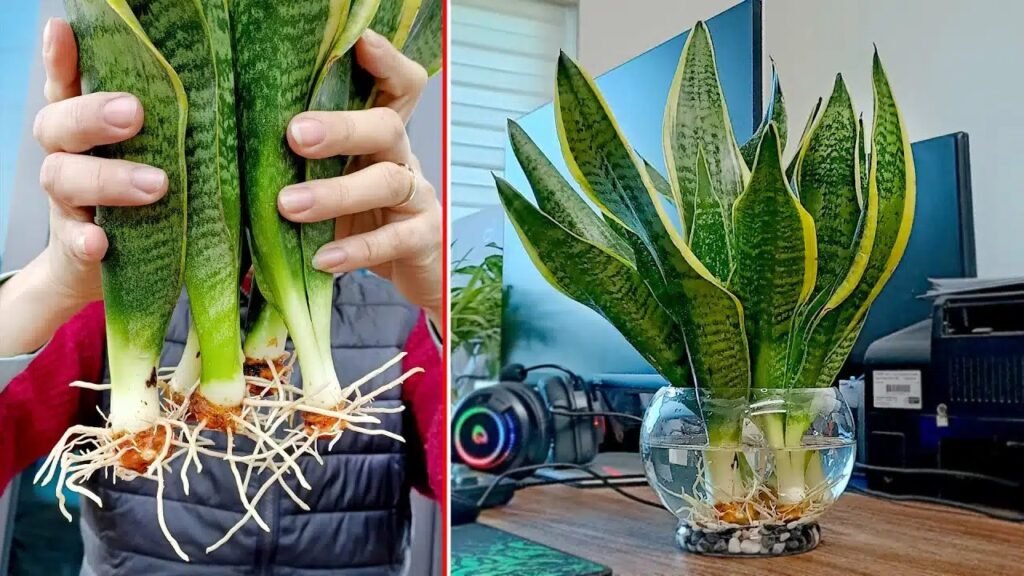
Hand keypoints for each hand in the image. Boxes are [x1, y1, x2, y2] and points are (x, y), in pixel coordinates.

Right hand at [33, 18, 166, 305]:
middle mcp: (69, 157)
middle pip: (58, 124)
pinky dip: (84, 240)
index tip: (64, 30)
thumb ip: (174, 128)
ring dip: (107, 179)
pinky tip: (101, 240)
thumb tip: (229, 93)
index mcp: (90, 130)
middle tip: (134, 114)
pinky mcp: (75, 247)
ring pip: (63, 177)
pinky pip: (70, 241)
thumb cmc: (150, 199)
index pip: (67, 85)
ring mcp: (67, 202)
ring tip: (156, 185)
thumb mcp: (162, 158)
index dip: (61, 58)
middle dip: (92, 116)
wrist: (111, 269)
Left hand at [277, 29, 441, 321]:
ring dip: (336, 193)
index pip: (398, 86)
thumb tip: (235, 142)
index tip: (360, 44)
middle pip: (386, 127)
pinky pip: (394, 239)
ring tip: (289, 205)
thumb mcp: (334, 179)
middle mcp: (402, 158)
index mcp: (380, 136)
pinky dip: (357, 248)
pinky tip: (324, 258)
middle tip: (295, 135)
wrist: (408, 269)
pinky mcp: (423, 237)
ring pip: (387, 182)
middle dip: (342, 128)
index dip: (386, 62)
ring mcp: (417, 197)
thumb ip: (306, 159)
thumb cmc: (359, 217)